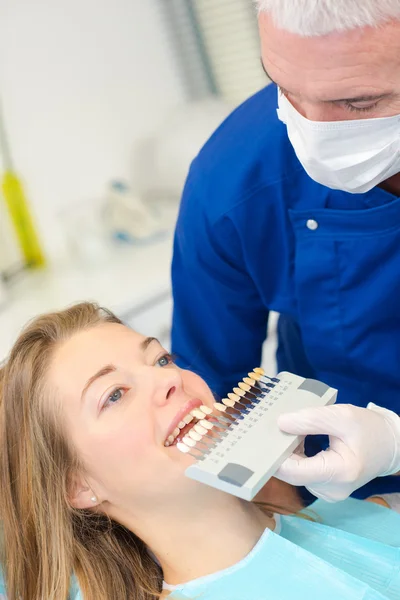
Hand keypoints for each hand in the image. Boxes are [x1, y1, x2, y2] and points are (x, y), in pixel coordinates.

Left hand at [274, 403, 399, 501]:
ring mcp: (326, 493)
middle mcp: (331, 490)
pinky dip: (295, 457)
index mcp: (339, 473)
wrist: (388, 445)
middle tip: (268, 428)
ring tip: (283, 430)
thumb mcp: (341, 416)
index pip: (294, 471)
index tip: (263, 436)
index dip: (275, 455)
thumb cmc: (367, 428)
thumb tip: (280, 423)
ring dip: (286, 453)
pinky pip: (300, 473)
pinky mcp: (323, 489)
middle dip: (279, 451)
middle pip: (291, 473)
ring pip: (294, 473)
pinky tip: (294, 440)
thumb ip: (311, 420)